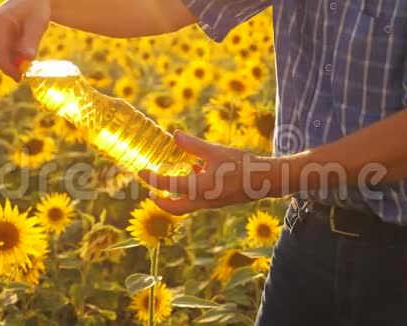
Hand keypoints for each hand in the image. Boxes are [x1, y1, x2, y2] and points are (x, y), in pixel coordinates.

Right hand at [0, 0, 50, 80]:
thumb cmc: (35, 9)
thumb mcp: (37, 24)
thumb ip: (31, 41)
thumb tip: (28, 59)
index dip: (8, 69)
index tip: (20, 78)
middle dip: (8, 68)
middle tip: (25, 73)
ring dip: (10, 64)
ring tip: (27, 62)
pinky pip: (2, 52)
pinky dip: (11, 58)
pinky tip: (24, 56)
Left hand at [139, 131, 278, 214]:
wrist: (266, 181)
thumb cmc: (243, 165)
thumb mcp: (216, 151)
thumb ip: (193, 145)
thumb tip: (174, 134)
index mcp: (200, 188)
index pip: (169, 185)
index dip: (152, 178)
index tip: (141, 172)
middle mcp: (203, 200)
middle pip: (174, 208)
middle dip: (160, 201)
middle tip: (150, 190)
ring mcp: (211, 204)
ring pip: (185, 206)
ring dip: (173, 197)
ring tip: (167, 181)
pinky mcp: (218, 202)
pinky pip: (198, 200)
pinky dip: (189, 190)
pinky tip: (195, 171)